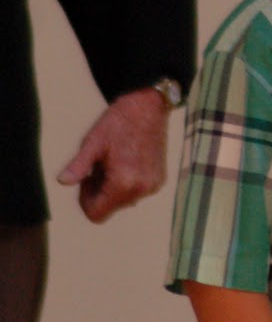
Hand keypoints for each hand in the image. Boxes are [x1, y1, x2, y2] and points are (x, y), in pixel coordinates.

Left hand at [56, 87, 169, 222]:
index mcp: (124, 183)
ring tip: (114, 161)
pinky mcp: (159, 181)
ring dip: (113, 188)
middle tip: (99, 165)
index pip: (96, 214)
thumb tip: (62, 182)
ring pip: (123, 202)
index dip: (85, 199)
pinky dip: (127, 183)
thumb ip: (78, 166)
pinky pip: (136, 192)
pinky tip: (127, 161)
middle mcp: (141, 189)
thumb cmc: (119, 122)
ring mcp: (153, 186)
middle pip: (109, 209)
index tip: (87, 177)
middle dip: (99, 192)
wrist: (149, 107)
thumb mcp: (92, 142)